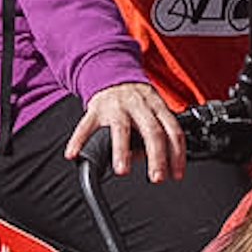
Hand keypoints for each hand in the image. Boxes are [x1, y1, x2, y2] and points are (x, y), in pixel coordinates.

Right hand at [68, 81, 188, 182]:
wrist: (111, 73)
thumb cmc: (136, 100)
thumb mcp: (152, 110)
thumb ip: (154, 134)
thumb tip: (151, 160)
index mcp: (157, 106)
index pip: (173, 131)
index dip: (177, 154)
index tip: (176, 174)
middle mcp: (139, 105)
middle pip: (152, 131)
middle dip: (157, 157)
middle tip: (157, 177)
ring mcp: (116, 106)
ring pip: (121, 129)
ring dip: (122, 151)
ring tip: (122, 170)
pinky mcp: (95, 108)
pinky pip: (86, 125)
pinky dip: (79, 140)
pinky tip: (74, 154)